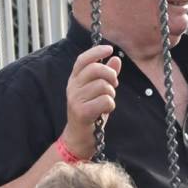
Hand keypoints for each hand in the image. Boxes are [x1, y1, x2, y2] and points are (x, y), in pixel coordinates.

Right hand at [60, 44, 123, 158]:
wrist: (79, 138)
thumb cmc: (90, 113)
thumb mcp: (98, 92)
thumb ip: (106, 75)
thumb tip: (116, 58)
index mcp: (74, 80)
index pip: (83, 60)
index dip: (96, 52)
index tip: (110, 49)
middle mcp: (72, 87)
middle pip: (95, 70)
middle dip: (110, 75)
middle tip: (114, 84)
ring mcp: (75, 99)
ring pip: (103, 86)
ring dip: (111, 94)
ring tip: (107, 102)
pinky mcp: (81, 112)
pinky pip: (105, 101)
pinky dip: (110, 105)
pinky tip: (105, 111)